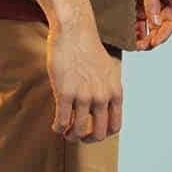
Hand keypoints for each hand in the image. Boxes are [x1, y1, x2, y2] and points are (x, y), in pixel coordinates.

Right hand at [46, 18, 122, 142]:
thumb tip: (101, 108)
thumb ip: (107, 90)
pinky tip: (55, 126)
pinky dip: (58, 128)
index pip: (115, 126)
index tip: (93, 132)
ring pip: (79, 131)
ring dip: (70, 136)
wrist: (74, 31)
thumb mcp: (108, 71)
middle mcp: (102, 97)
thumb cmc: (88, 48)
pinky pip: (62, 121)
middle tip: (78, 136)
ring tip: (64, 132)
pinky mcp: (65, 92)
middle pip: (98, 133)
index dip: (103, 134)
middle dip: (87, 139)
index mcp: (115, 92)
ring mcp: (84, 96)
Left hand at [134, 0, 171, 50]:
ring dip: (142, 41)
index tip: (154, 43)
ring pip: (146, 32)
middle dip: (152, 41)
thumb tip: (156, 22)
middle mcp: (155, 8)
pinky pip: (135, 29)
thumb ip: (151, 2)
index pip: (169, 23)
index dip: (163, 35)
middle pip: (158, 31)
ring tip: (134, 46)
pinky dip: (133, 36)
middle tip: (141, 47)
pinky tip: (128, 40)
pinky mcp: (131, 13)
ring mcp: (143, 11)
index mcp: (164, 1)